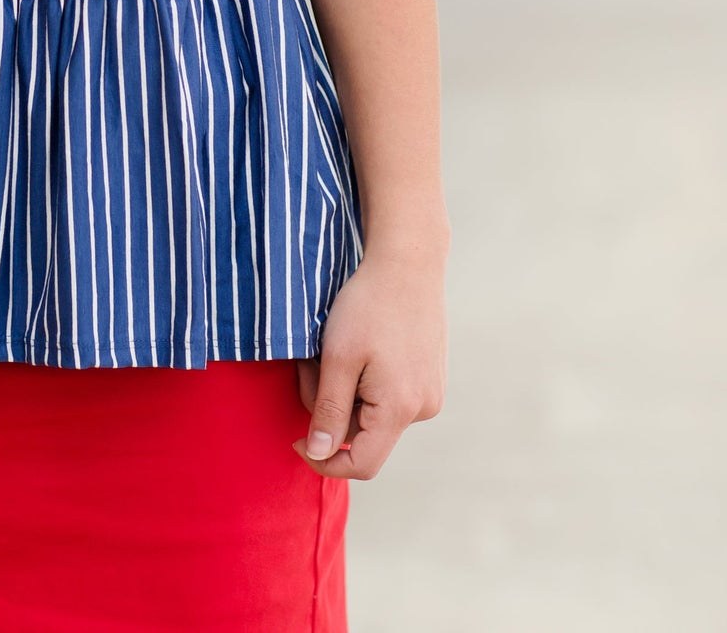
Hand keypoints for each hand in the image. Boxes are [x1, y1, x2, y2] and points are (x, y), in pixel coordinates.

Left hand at [291, 243, 446, 479]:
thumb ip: (328, 410)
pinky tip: (360, 347)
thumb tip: (320, 454)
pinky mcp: (430, 376)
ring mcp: (430, 391)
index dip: (324, 460)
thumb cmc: (368, 306)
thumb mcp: (338, 357)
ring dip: (346, 391)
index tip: (296, 439)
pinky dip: (365, 380)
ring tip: (336, 349)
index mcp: (400, 409)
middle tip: (311, 364)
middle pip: (364, 435)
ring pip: (374, 413)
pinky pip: (389, 395)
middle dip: (330, 407)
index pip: (362, 464)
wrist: (408, 262)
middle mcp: (423, 408)